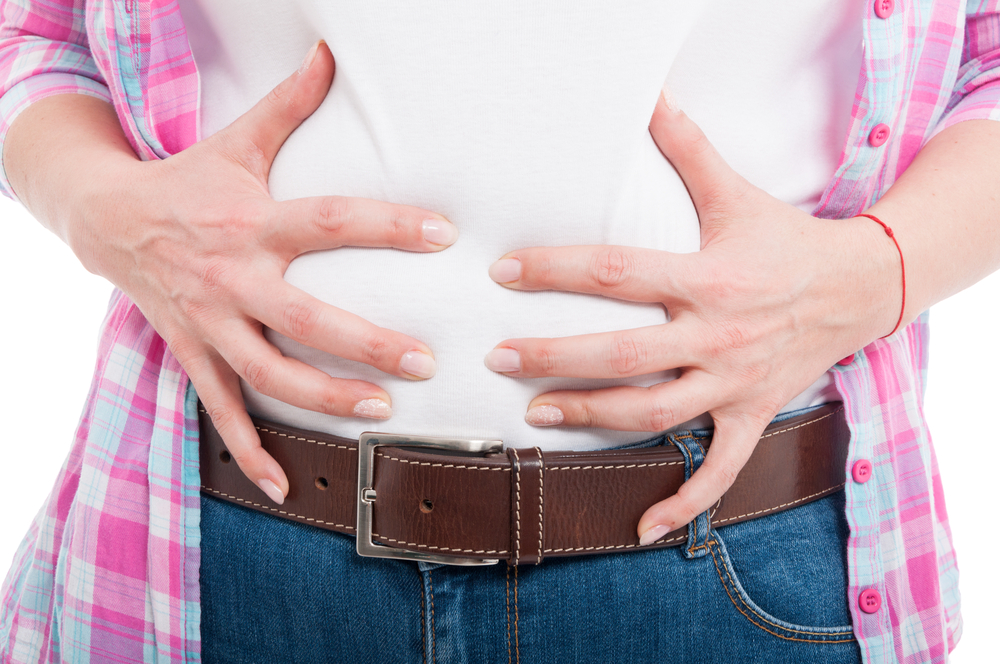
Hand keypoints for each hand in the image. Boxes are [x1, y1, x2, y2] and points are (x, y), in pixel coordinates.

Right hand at [68, 42, 454, 503]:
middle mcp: (232, 276)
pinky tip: (284, 488)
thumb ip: (290, 104)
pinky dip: (250, 451)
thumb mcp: (237, 141)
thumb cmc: (189, 180)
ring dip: (323, 398)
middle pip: (303, 318)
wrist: (107, 218)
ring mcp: (210, 322)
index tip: (444, 234)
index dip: (387, 226)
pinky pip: (222, 410)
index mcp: (252, 221)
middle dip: (365, 343)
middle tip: (424, 361)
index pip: (329, 221)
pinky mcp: (193, 353)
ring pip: (268, 373)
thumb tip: (331, 51)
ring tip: (380, 412)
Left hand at [485, 90, 900, 541]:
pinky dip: (684, 502)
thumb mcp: (735, 192)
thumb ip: (686, 149)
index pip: (617, 272)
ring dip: (592, 419)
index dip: (555, 271)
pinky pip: (720, 472)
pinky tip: (641, 528)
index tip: (502, 273)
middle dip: (554, 359)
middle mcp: (716, 335)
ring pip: (655, 412)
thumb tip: (649, 96)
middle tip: (498, 360)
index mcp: (706, 277)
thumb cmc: (784, 240)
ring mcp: (733, 382)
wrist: (859, 287)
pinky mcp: (750, 414)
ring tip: (535, 416)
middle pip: (623, 354)